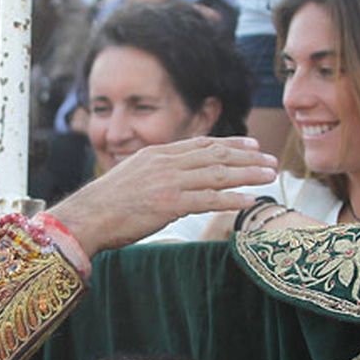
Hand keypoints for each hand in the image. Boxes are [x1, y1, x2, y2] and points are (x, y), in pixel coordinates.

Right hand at [48, 136, 277, 256]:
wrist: (88, 216)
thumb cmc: (107, 203)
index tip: (252, 144)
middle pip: (216, 155)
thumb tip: (172, 175)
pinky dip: (231, 199)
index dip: (231, 143)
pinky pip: (208, 200)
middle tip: (271, 161)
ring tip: (269, 177)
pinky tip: (248, 201)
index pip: (202, 144)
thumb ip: (156, 171)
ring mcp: (170, 183)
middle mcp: (167, 163)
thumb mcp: (132, 175)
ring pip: (218, 175)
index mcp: (158, 154)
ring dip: (248, 175)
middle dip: (248, 157)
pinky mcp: (170, 205)